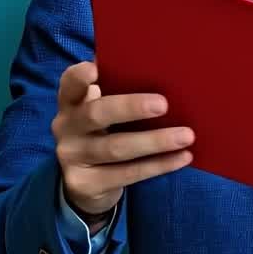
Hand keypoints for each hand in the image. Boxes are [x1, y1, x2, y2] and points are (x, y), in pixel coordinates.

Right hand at [51, 62, 194, 229]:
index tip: (95, 69)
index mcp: (71, 102)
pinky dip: (159, 165)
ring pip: (116, 148)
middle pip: (96, 114)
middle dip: (130, 108)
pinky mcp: (86, 184)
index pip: (69, 84)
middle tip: (164, 104)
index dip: (79, 77)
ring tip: (186, 136)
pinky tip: (182, 157)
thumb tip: (162, 70)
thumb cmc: (103, 132)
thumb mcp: (101, 109)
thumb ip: (116, 90)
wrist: (84, 182)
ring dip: (154, 141)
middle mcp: (66, 128)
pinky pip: (128, 174)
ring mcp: (73, 158)